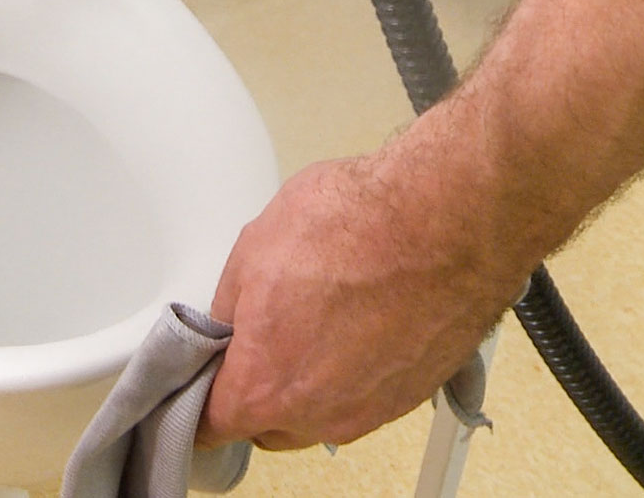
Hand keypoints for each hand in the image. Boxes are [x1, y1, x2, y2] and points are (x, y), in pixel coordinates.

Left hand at [195, 145, 528, 449]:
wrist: (444, 219)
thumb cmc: (356, 226)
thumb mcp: (251, 252)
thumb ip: (229, 311)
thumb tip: (226, 326)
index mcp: (265, 386)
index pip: (210, 424)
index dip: (198, 399)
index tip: (199, 381)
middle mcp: (320, 413)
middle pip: (266, 425)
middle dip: (255, 388)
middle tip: (258, 336)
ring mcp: (370, 409)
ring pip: (317, 412)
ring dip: (308, 380)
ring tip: (317, 316)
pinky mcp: (412, 394)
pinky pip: (364, 397)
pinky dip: (354, 370)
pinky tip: (356, 319)